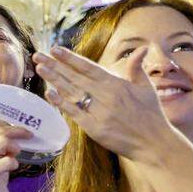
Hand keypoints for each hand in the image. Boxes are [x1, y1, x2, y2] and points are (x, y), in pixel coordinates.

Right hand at [0, 117, 29, 191]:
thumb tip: (13, 126)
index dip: (4, 122)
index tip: (15, 127)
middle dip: (17, 131)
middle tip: (28, 135)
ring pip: (3, 141)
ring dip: (15, 147)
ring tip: (15, 155)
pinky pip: (8, 160)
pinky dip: (14, 163)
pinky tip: (12, 168)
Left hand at [33, 46, 173, 165]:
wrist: (154, 143)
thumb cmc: (151, 115)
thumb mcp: (146, 88)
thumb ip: (136, 68)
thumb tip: (142, 48)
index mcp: (116, 84)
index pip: (88, 67)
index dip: (70, 58)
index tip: (55, 49)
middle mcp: (105, 96)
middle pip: (75, 77)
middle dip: (55, 65)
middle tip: (38, 56)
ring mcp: (98, 112)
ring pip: (71, 92)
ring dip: (54, 79)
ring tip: (39, 68)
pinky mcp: (94, 128)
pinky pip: (74, 112)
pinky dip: (61, 102)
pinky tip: (49, 93)